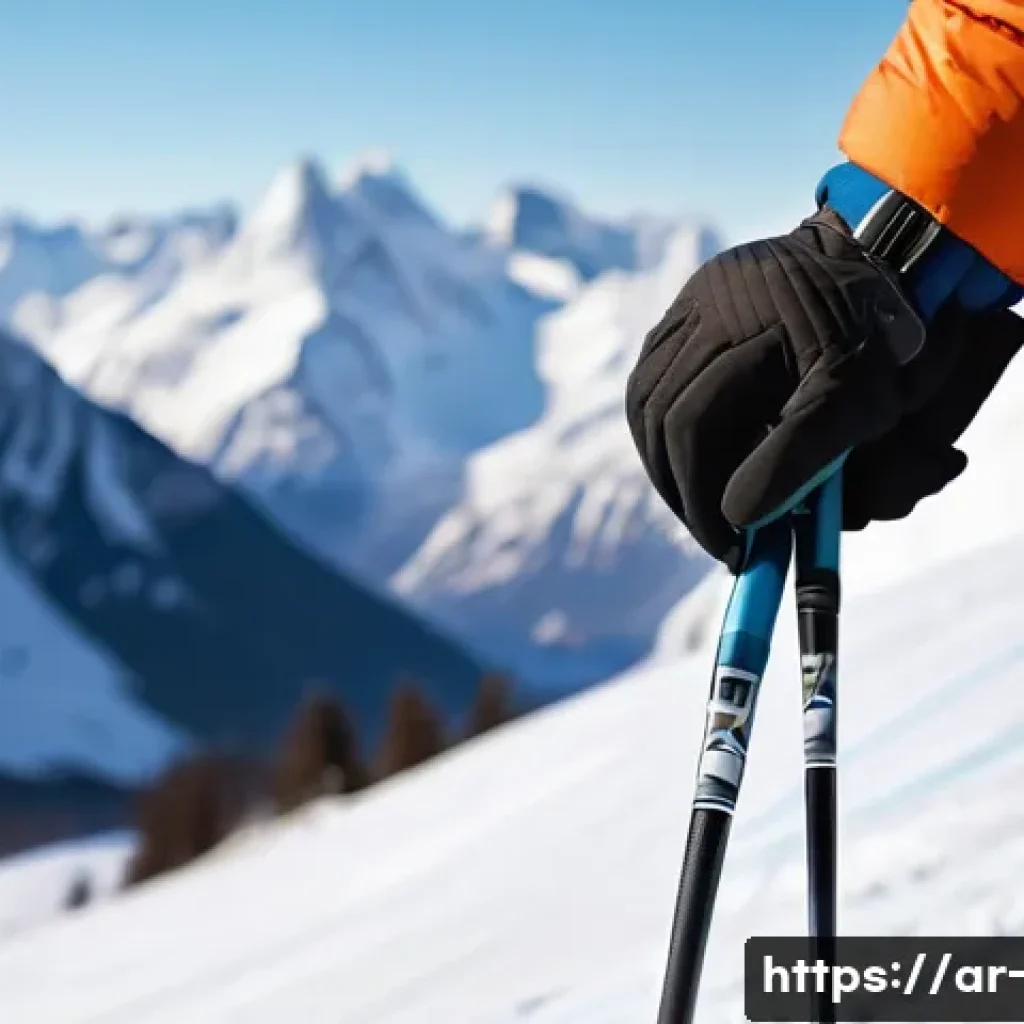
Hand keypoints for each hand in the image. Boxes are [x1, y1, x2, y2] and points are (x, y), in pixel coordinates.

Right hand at [625, 208, 1023, 570]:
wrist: (867, 264)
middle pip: (673, 420)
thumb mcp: (867, 406)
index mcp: (783, 328)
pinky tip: (680, 461)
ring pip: (648, 403)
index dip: (716, 501)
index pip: (724, 430)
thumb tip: (737, 515)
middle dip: (688, 493)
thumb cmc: (875, 347)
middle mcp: (729, 306)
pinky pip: (647, 381)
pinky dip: (656, 432)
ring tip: (694, 506)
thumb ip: (809, 461)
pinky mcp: (681, 307)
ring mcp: (698, 301)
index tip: (736, 553)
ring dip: (664, 468)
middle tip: (716, 538)